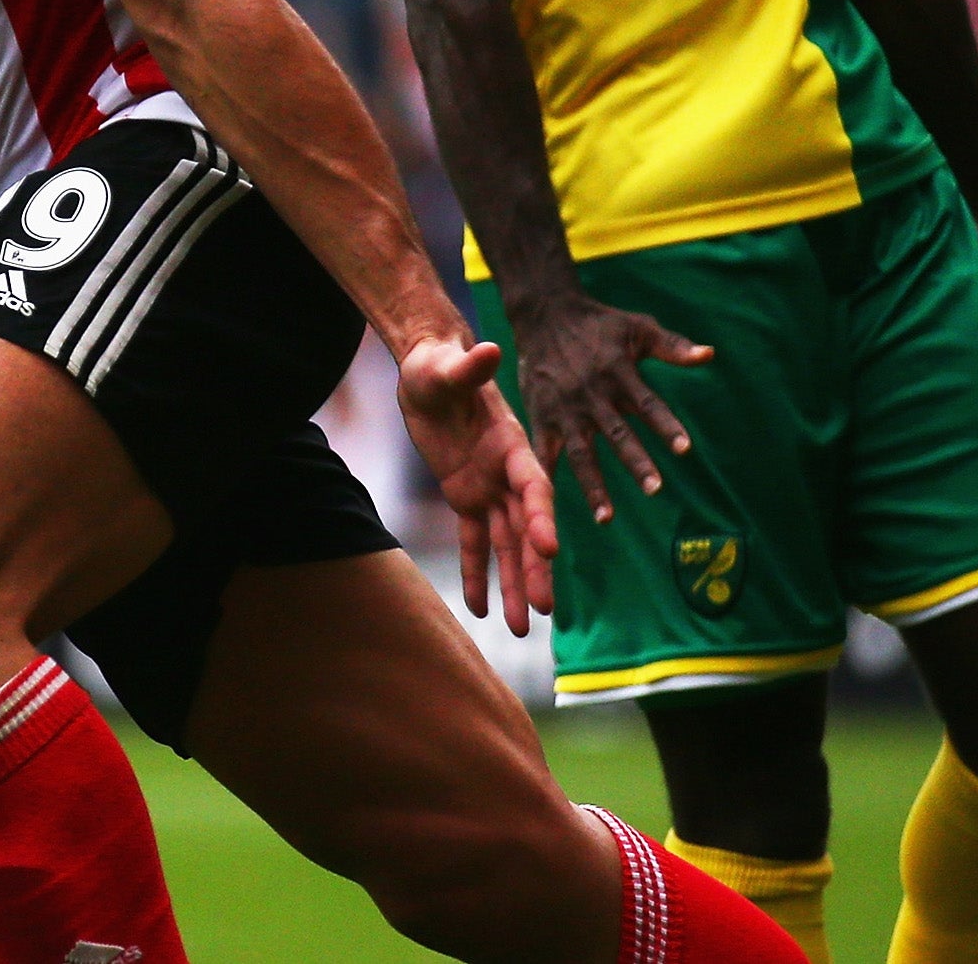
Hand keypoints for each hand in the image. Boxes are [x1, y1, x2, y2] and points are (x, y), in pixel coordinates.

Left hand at [398, 336, 560, 634]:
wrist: (428, 369)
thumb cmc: (438, 365)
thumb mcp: (446, 368)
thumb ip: (469, 367)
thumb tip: (489, 349)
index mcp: (511, 445)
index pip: (533, 487)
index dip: (542, 517)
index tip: (549, 549)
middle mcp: (506, 472)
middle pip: (526, 527)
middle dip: (534, 567)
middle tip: (544, 610)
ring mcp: (487, 487)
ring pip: (506, 543)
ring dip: (514, 583)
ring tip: (523, 628)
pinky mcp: (464, 497)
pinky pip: (473, 541)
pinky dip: (477, 572)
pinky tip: (480, 608)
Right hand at [516, 296, 712, 523]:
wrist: (544, 313)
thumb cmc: (598, 323)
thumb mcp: (637, 328)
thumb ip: (673, 346)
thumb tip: (709, 355)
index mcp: (619, 374)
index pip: (648, 404)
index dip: (666, 425)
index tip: (685, 449)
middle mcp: (593, 396)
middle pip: (618, 434)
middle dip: (636, 462)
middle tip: (655, 489)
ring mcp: (565, 409)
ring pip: (582, 453)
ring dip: (594, 486)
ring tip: (607, 518)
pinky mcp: (541, 415)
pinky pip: (544, 451)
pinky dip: (546, 476)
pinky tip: (549, 505)